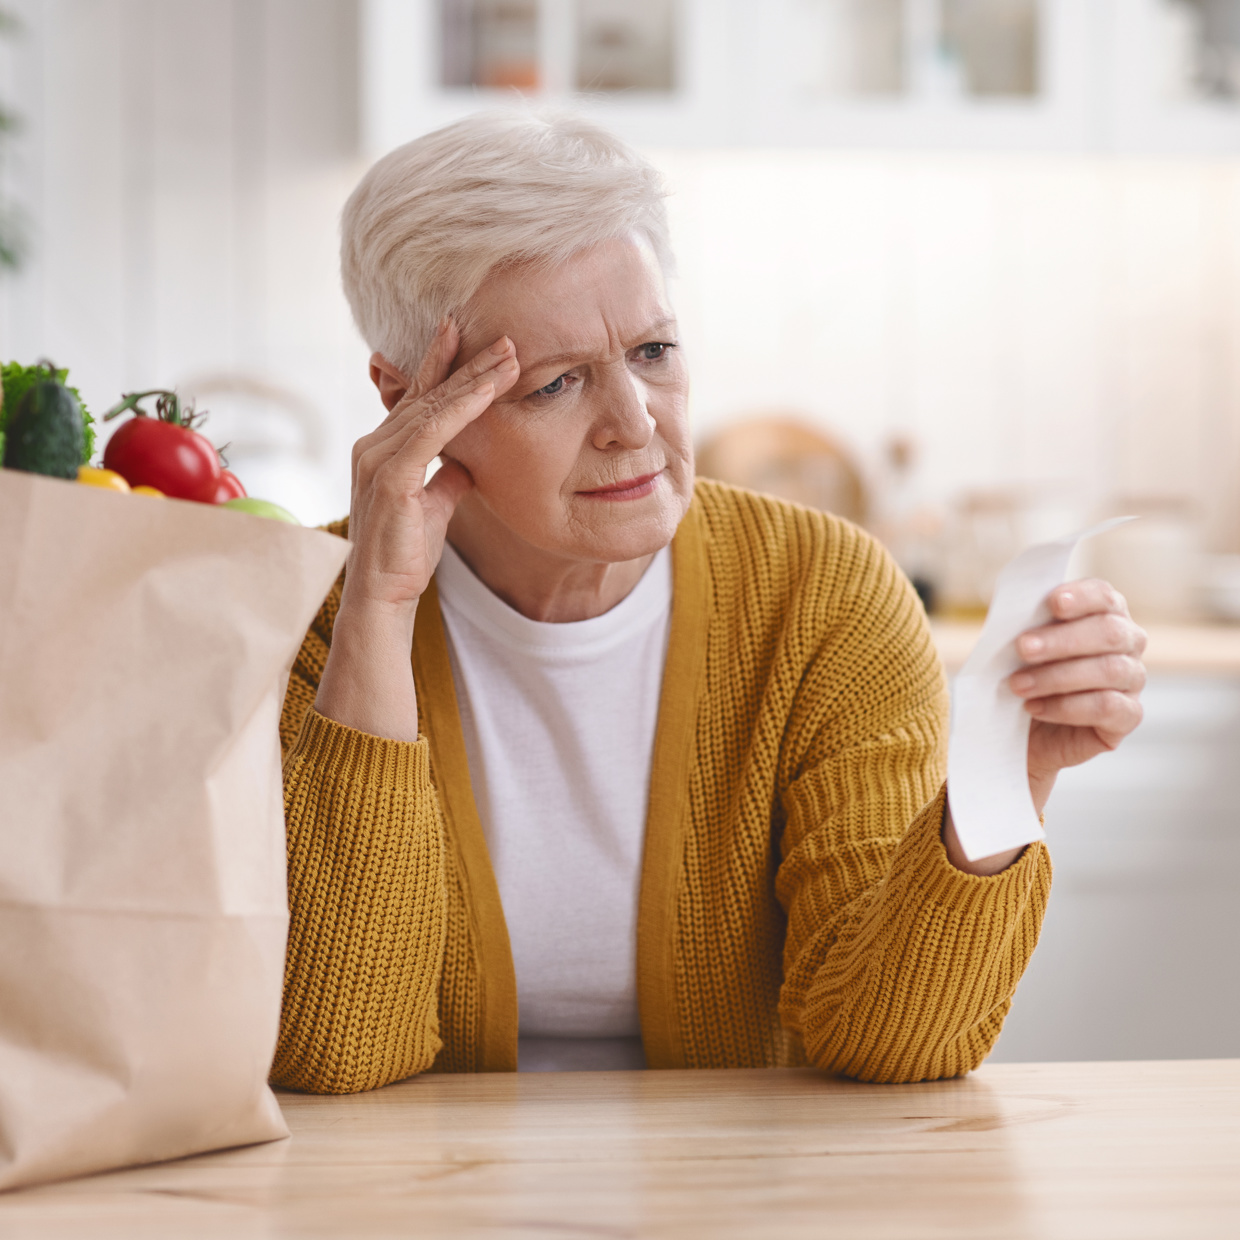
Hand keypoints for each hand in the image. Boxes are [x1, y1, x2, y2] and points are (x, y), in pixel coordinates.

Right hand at [342, 320, 518, 620]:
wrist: (384, 595)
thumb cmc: (405, 555)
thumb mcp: (433, 507)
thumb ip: (447, 480)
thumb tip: (467, 464)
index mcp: (383, 449)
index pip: (418, 398)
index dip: (444, 364)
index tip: (467, 333)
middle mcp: (374, 445)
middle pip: (428, 393)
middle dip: (468, 362)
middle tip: (504, 336)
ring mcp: (378, 457)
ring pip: (432, 406)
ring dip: (474, 379)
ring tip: (508, 355)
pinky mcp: (391, 476)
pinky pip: (432, 431)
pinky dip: (462, 408)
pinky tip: (488, 391)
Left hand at [1011, 578, 1146, 814]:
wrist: (1020, 732)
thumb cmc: (1021, 675)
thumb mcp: (1016, 649)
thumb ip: (1024, 627)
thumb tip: (1015, 616)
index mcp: (1103, 614)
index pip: (1104, 596)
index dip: (1082, 597)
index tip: (1053, 602)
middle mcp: (1127, 643)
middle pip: (1109, 632)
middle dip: (1062, 640)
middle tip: (1023, 648)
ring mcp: (1132, 680)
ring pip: (1109, 670)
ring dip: (1057, 677)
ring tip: (1018, 685)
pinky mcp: (1127, 717)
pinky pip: (1108, 707)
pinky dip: (1067, 707)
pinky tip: (1034, 708)